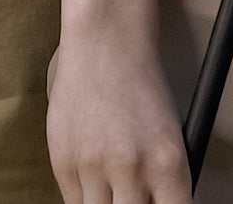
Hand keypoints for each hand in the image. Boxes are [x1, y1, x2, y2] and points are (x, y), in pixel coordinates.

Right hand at [47, 32, 192, 203]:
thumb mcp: (170, 137)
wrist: (104, 43)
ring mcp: (93, 165)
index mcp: (168, 162)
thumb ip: (164, 183)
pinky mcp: (62, 161)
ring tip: (114, 187)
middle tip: (134, 197)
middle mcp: (131, 167)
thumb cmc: (142, 88)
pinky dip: (87, 198)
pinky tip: (95, 178)